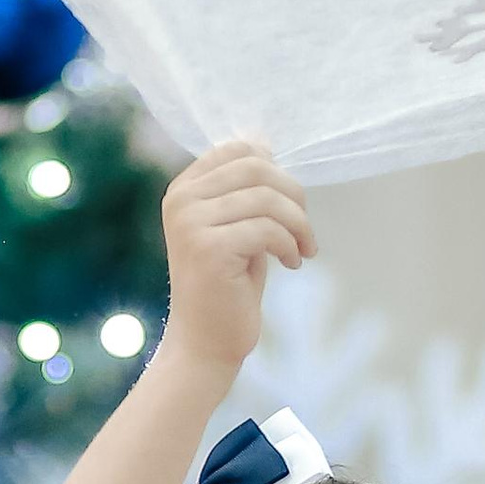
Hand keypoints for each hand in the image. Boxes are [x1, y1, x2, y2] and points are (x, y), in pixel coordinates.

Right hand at [159, 139, 313, 369]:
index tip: (289, 202)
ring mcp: (191, 223)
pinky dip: (289, 245)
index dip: (274, 169)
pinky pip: (268, 229)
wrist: (206, 341)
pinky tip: (291, 263)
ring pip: (267, 199)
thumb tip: (264, 142)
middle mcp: (181, 200)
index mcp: (184, 189)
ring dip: (298, 224)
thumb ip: (244, 188)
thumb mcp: (235, 225)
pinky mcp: (209, 248)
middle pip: (257, 168)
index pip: (237, 149)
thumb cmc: (227, 285)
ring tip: (301, 249)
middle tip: (303, 229)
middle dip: (293, 195)